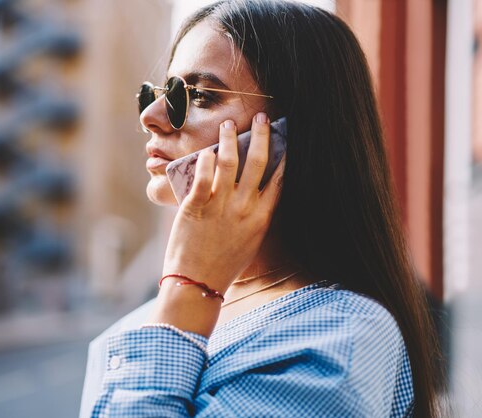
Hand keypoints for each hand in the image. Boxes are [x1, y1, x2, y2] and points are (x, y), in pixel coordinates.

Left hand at [162, 113, 283, 292]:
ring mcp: (221, 206)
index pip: (279, 179)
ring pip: (230, 162)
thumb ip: (256, 216)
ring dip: (231, 138)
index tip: (285, 137)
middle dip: (261, 135)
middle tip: (261, 118)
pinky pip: (204, 174)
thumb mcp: (250, 241)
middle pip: (258, 162)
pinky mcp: (196, 205)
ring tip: (229, 124)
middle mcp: (245, 208)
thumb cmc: (224, 264)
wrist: (197, 283)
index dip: (284, 155)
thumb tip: (256, 191)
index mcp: (261, 218)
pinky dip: (207, 159)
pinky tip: (208, 150)